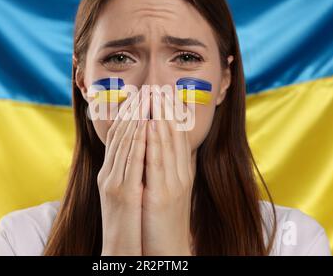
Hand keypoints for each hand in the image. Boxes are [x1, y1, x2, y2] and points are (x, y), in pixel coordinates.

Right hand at [98, 91, 149, 254]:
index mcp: (110, 172)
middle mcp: (108, 173)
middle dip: (132, 110)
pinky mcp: (122, 191)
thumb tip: (141, 153)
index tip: (139, 96)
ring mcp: (113, 181)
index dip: (129, 114)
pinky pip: (131, 162)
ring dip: (136, 118)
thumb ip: (130, 171)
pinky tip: (144, 126)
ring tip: (145, 98)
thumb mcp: (126, 191)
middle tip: (143, 88)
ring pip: (124, 143)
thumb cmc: (128, 221)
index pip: (119, 137)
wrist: (120, 248)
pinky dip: (137, 141)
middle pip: (120, 135)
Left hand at [142, 89, 195, 254]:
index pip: (178, 136)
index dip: (172, 113)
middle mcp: (181, 173)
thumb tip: (167, 149)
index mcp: (182, 171)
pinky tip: (149, 125)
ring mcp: (173, 182)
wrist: (169, 246)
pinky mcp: (162, 193)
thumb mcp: (171, 189)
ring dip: (160, 117)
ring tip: (154, 96)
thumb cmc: (165, 217)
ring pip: (167, 143)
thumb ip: (170, 168)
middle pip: (174, 135)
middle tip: (159, 86)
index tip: (165, 93)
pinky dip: (154, 141)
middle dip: (166, 109)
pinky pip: (157, 163)